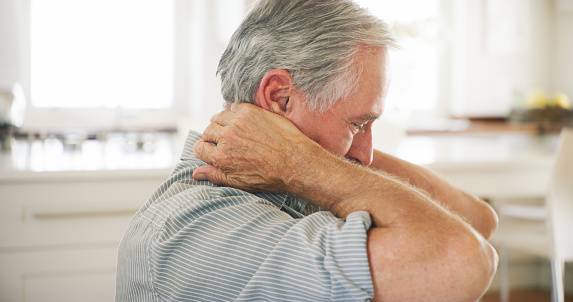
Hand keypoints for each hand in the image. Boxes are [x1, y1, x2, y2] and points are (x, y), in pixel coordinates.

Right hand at [192, 103, 315, 191]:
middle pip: (207, 131)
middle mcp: (227, 137)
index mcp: (222, 157)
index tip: (211, 150)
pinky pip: (234, 107)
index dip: (204, 150)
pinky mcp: (251, 111)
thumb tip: (196, 173)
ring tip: (233, 130)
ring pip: (218, 117)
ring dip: (222, 123)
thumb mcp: (240, 182)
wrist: (296, 161)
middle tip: (226, 141)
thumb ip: (216, 175)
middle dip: (213, 137)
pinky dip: (236, 113)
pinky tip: (245, 122)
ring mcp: (238, 122)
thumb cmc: (271, 176)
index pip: (199, 148)